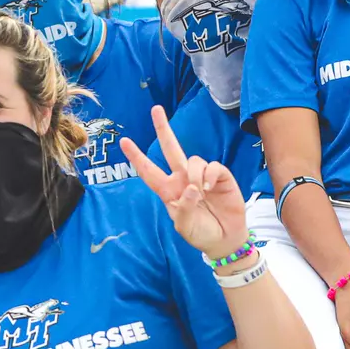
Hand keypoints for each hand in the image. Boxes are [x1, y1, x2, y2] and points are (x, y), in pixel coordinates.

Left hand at [121, 105, 248, 256]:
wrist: (225, 239)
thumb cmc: (201, 233)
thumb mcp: (185, 225)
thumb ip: (184, 208)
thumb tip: (191, 186)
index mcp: (168, 190)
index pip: (149, 171)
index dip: (136, 157)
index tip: (124, 141)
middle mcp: (183, 179)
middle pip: (170, 148)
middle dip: (163, 128)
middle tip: (156, 109)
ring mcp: (201, 176)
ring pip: (193, 159)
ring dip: (195, 174)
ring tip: (202, 192)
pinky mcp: (220, 176)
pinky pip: (212, 166)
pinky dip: (210, 175)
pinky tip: (211, 187)